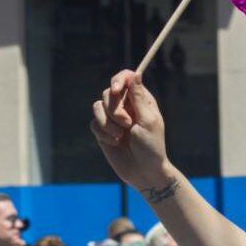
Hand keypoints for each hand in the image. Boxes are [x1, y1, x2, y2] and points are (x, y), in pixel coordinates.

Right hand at [90, 70, 172, 190]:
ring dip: (108, 122)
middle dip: (115, 108)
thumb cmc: (151, 146)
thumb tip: (135, 74)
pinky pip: (94, 123)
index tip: (116, 89)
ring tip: (121, 136)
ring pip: (98, 106)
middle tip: (127, 124)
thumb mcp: (148, 120)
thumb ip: (138, 98)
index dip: (118, 79)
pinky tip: (115, 143)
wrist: (143, 172)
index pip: (126, 78)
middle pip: (108, 92)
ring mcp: (113, 119)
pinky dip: (103, 133)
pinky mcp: (103, 131)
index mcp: (140, 100)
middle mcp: (125, 106)